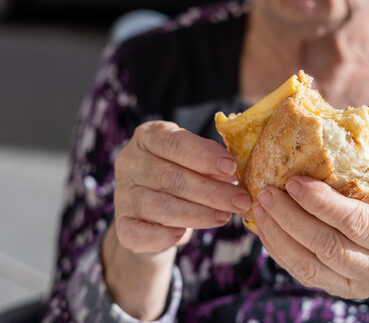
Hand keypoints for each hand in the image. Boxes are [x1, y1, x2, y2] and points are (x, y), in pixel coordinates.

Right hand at [103, 121, 250, 318]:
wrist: (154, 209)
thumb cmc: (182, 174)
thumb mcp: (194, 159)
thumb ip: (209, 161)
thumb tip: (234, 171)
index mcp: (148, 136)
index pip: (175, 143)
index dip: (204, 156)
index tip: (232, 168)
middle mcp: (130, 162)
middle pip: (171, 177)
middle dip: (211, 191)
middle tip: (240, 200)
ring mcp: (123, 193)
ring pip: (160, 206)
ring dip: (198, 214)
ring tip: (225, 217)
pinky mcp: (122, 223)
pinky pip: (138, 233)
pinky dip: (162, 236)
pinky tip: (183, 235)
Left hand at [252, 178, 368, 317]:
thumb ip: (364, 181)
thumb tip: (320, 152)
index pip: (353, 222)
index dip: (321, 203)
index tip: (294, 181)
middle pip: (325, 246)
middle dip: (289, 217)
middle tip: (266, 191)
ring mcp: (356, 285)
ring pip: (308, 265)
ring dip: (278, 234)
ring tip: (258, 207)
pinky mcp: (338, 289)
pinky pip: (302, 272)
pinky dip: (279, 249)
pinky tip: (265, 227)